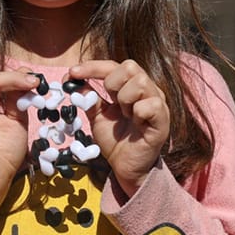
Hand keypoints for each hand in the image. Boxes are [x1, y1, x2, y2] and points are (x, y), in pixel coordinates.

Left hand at [66, 60, 170, 196]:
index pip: (114, 66)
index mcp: (131, 87)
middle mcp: (147, 89)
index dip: (92, 67)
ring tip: (125, 117)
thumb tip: (71, 80)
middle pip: (130, 67)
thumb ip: (88, 98)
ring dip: (125, 100)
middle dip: (112, 84)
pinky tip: (136, 124)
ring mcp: (157, 102)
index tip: (72, 73)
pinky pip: (149, 105)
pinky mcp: (162, 119)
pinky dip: (137, 113)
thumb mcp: (98, 117)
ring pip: (140, 83)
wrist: (126, 168)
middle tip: (110, 104)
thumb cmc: (116, 141)